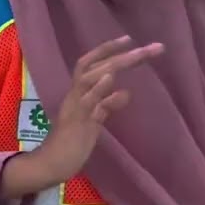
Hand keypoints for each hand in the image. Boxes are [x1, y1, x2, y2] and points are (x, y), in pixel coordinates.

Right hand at [35, 36, 162, 184]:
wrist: (51, 164)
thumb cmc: (71, 145)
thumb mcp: (93, 121)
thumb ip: (105, 106)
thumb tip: (124, 93)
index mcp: (77, 94)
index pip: (90, 64)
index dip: (107, 50)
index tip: (130, 39)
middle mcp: (75, 96)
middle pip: (95, 66)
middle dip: (122, 53)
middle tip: (153, 47)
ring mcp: (76, 108)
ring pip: (91, 78)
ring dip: (115, 64)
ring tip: (138, 54)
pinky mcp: (78, 124)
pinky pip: (88, 104)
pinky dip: (100, 90)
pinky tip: (112, 79)